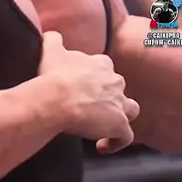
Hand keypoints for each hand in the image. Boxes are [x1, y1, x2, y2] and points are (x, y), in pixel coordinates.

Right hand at [39, 31, 139, 152]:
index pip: (105, 69)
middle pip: (118, 89)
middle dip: (108, 98)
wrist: (57, 98)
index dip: (95, 80)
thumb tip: (51, 34)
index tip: (82, 90)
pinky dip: (116, 142)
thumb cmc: (53, 75)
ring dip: (119, 117)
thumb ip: (53, 40)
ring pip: (130, 109)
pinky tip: (101, 147)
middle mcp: (115, 81)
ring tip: (102, 127)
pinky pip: (125, 137)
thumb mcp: (51, 50)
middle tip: (88, 110)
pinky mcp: (119, 124)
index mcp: (102, 64)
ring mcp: (119, 103)